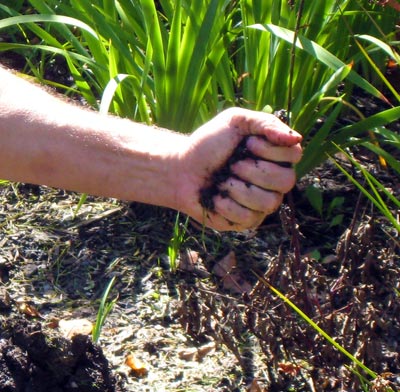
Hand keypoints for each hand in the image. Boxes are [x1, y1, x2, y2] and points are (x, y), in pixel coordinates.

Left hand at [175, 107, 302, 230]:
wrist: (181, 169)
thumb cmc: (208, 144)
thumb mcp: (235, 121)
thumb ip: (265, 123)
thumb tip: (297, 138)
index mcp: (273, 156)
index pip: (294, 155)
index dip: (270, 151)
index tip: (248, 144)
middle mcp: (272, 180)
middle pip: (286, 181)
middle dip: (253, 171)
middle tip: (232, 164)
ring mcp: (260, 202)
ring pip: (269, 203)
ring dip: (239, 189)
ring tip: (223, 181)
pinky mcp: (245, 220)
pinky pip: (249, 218)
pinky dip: (228, 205)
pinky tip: (216, 198)